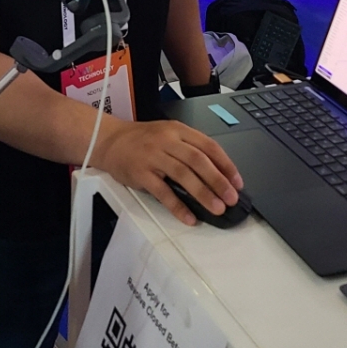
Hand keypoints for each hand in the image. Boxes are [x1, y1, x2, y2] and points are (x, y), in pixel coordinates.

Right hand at [92, 120, 243, 225]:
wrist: (109, 140)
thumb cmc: (141, 139)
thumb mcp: (167, 133)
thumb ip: (189, 147)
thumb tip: (217, 173)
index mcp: (177, 130)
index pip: (208, 145)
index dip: (225, 164)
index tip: (237, 182)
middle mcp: (167, 141)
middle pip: (198, 160)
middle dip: (218, 181)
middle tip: (231, 198)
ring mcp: (153, 156)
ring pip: (183, 174)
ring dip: (203, 193)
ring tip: (216, 209)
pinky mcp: (141, 173)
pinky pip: (162, 191)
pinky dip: (177, 206)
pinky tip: (189, 217)